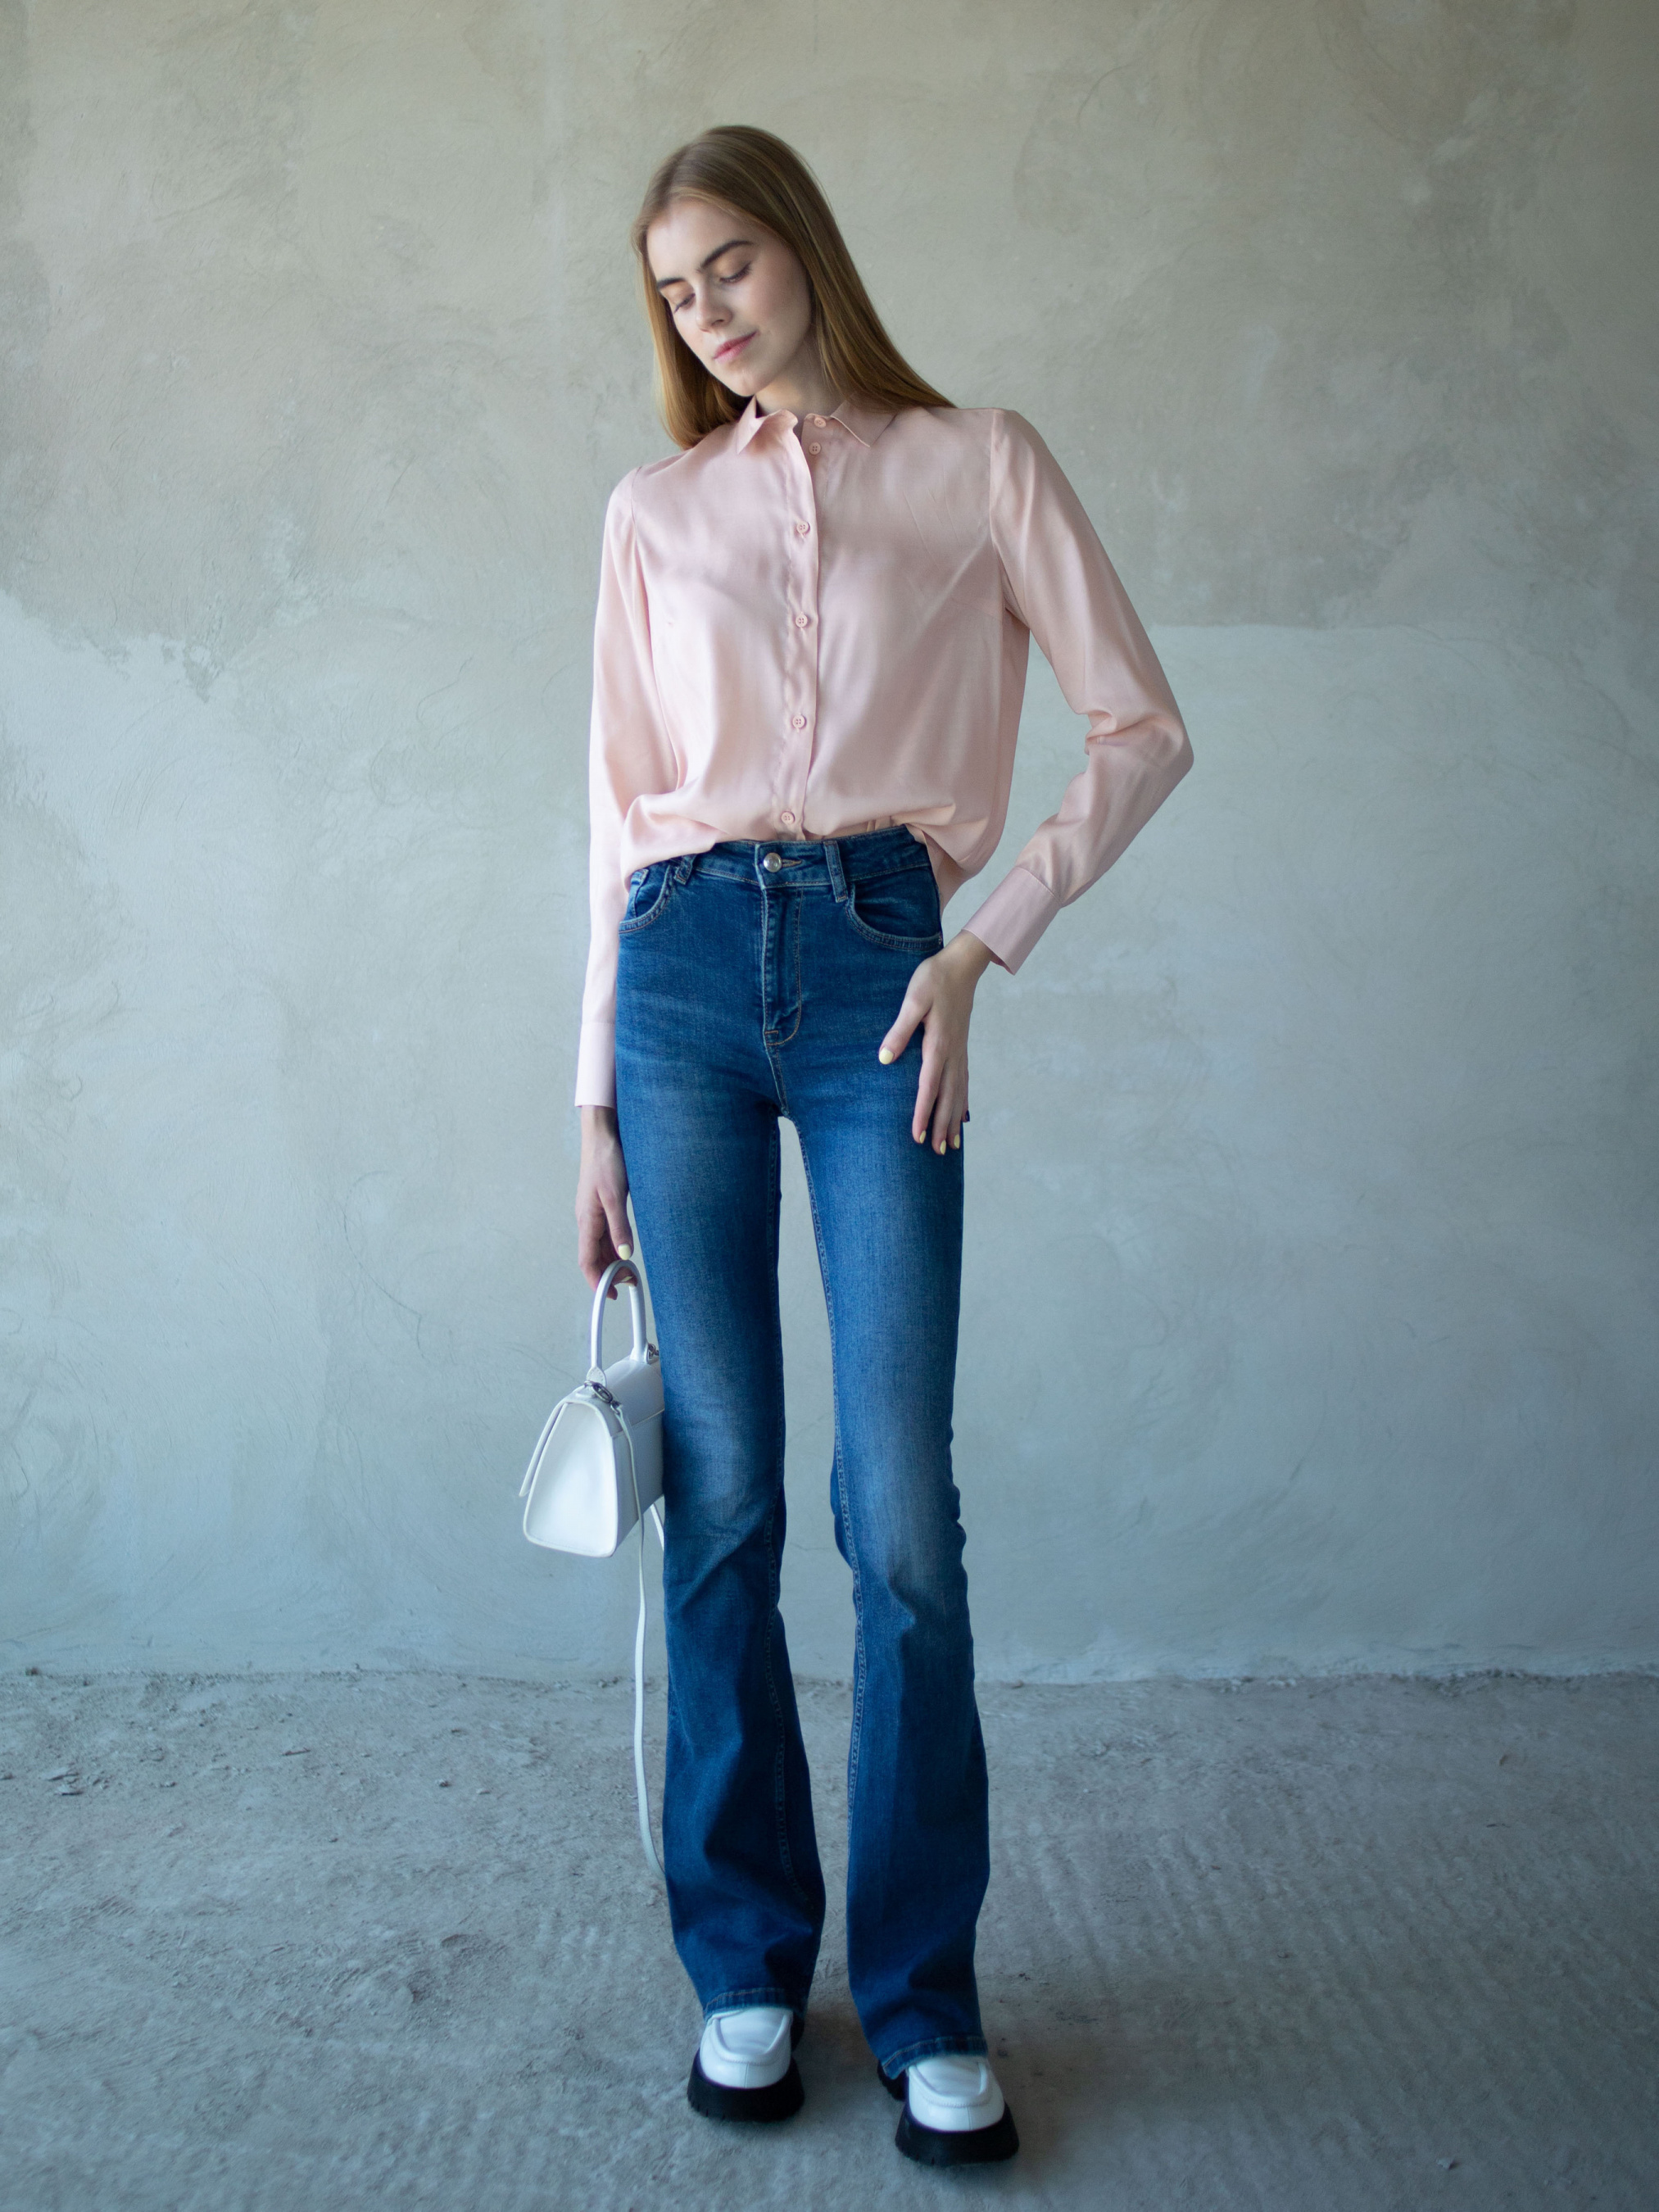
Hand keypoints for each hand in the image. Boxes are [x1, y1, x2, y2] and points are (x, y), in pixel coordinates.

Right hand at [576, 1105, 636, 1290]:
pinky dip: (615, 1246)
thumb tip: (623, 1256)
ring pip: (601, 1246)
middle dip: (609, 1274)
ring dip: (613, 1261)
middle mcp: (587, 1220)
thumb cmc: (606, 1161)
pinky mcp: (602, 1204)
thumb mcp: (616, 1196)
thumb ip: (619, 1227)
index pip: (587, 1261)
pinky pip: (606, 1233)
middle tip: (631, 1283)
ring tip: (632, 1270)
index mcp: (587, 1220)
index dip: (597, 1282)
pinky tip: (626, 1248)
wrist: (603, 1134)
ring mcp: (594, 1212)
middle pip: (594, 1257)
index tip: (611, 1296)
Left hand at [877, 929, 995, 1153]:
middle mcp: (953, 1053)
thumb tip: (885, 1058)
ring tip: (951, 1145)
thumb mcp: (913, 999)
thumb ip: (900, 1029)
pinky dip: (963, 1103)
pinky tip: (963, 1117)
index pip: (929, 1086)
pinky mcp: (962, 1048)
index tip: (916, 1136)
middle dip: (941, 1125)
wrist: (962, 965)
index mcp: (938, 1044)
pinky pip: (964, 1083)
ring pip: (959, 1093)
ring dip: (954, 1120)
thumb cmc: (934, 979)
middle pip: (948, 1097)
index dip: (922, 1113)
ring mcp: (960, 1052)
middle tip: (936, 1152)